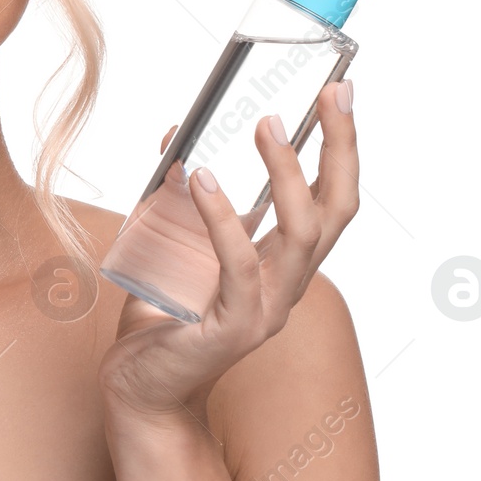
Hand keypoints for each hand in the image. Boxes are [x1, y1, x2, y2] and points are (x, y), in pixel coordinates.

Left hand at [97, 78, 358, 437]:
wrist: (140, 389)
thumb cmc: (160, 317)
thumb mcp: (172, 242)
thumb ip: (180, 195)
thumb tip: (180, 133)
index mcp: (282, 263)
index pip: (330, 199)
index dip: (341, 146)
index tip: (338, 91)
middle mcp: (287, 284)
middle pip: (336, 209)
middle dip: (341, 148)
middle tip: (331, 94)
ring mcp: (267, 308)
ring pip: (301, 233)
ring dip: (289, 173)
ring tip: (266, 125)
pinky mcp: (234, 327)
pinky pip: (239, 265)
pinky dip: (223, 217)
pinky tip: (200, 179)